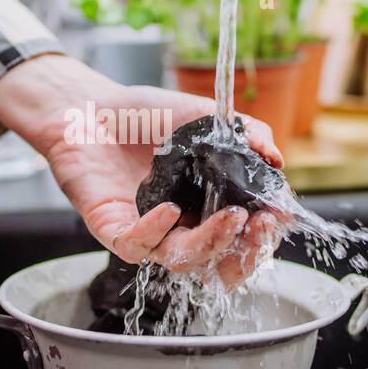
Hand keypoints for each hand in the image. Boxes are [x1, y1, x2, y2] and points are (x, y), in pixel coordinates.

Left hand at [0, 55, 285, 285]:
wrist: (91, 106)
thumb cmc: (145, 116)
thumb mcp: (203, 115)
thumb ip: (244, 132)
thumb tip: (276, 158)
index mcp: (208, 205)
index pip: (244, 236)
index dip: (264, 234)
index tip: (276, 213)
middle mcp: (182, 225)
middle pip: (220, 262)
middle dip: (245, 252)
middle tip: (258, 226)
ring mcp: (149, 231)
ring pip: (184, 260)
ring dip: (211, 244)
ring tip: (229, 218)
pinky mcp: (113, 229)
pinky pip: (135, 246)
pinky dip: (155, 232)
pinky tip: (169, 211)